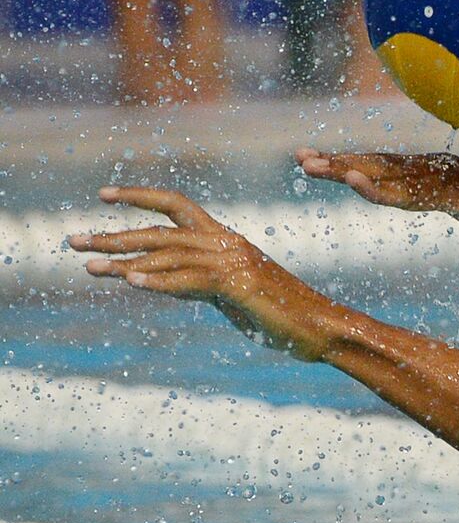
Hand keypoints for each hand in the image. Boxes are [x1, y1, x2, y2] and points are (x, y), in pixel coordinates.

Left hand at [68, 187, 335, 361]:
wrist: (322, 326)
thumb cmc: (282, 314)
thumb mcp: (233, 293)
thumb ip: (202, 280)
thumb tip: (168, 280)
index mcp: (226, 239)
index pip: (177, 205)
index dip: (139, 197)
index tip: (103, 196)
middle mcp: (227, 243)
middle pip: (160, 231)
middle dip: (113, 236)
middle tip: (72, 241)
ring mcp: (233, 262)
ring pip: (168, 253)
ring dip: (124, 260)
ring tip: (89, 266)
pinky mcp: (239, 284)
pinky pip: (190, 280)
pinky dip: (160, 281)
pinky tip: (132, 281)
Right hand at [295, 148, 458, 259]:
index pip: (418, 192)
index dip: (386, 190)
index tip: (353, 182)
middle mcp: (441, 171)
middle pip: (389, 170)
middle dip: (348, 167)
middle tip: (309, 164)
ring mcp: (431, 167)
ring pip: (381, 162)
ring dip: (341, 161)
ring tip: (301, 159)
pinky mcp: (423, 169)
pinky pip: (384, 164)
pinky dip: (353, 161)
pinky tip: (322, 161)